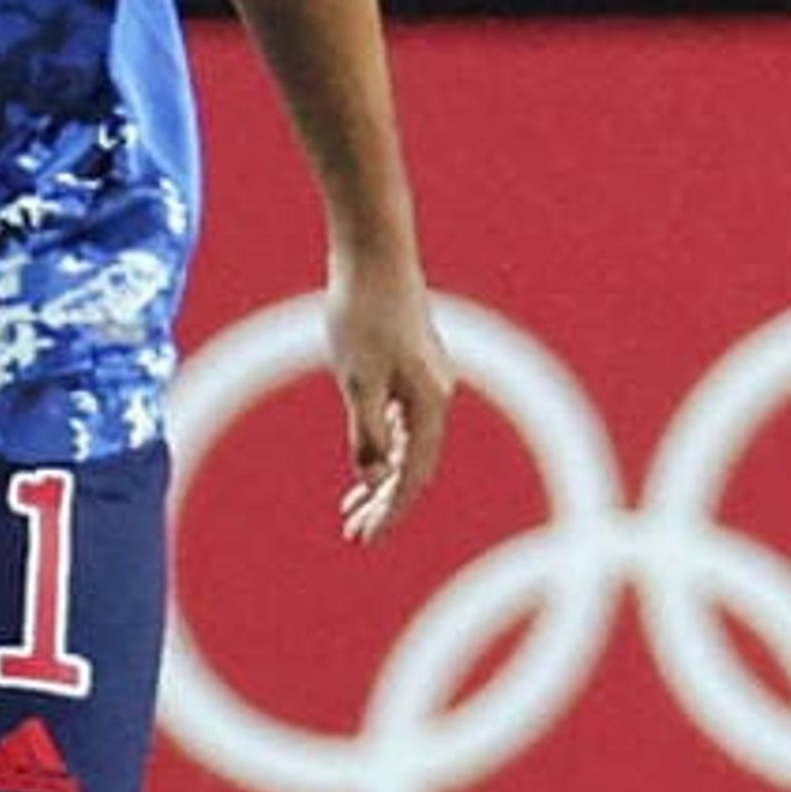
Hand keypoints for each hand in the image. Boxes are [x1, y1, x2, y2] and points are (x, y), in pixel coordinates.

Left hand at [324, 249, 452, 543]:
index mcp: (429, 403)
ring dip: (383, 478)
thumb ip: (367, 433)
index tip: (364, 540)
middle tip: (353, 533)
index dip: (390, 513)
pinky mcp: (413, 362)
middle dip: (386, 504)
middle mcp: (437, 394)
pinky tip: (367, 457)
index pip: (412, 476)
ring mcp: (427, 378)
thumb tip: (375, 476)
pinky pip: (405, 420)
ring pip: (410, 444)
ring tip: (352, 507)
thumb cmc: (362, 312)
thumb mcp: (356, 379)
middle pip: (415, 465)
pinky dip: (386, 446)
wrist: (374, 251)